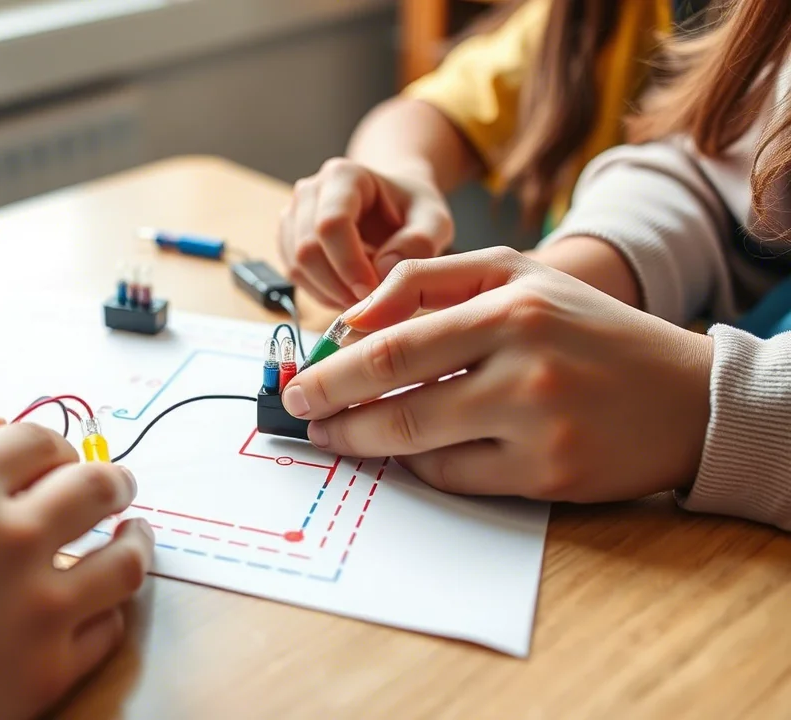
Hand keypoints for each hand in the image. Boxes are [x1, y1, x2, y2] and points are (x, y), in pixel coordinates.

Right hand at [278, 158, 453, 308]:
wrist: (393, 206)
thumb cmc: (412, 209)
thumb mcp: (434, 221)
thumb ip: (418, 243)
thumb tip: (381, 271)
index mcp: (344, 176)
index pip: (331, 224)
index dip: (349, 265)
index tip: (374, 292)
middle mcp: (309, 191)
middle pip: (307, 249)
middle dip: (339, 285)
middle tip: (372, 303)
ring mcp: (293, 215)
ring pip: (296, 266)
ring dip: (329, 292)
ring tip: (364, 297)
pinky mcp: (288, 241)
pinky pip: (294, 276)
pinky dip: (320, 293)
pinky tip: (348, 292)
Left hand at [281, 247, 712, 501]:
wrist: (685, 396)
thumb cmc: (587, 328)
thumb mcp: (516, 274)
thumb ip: (428, 280)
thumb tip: (351, 320)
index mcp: (510, 308)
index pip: (393, 345)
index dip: (333, 371)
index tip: (300, 381)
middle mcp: (524, 368)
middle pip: (394, 403)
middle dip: (333, 413)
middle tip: (304, 418)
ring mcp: (537, 428)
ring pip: (418, 448)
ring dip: (367, 445)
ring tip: (343, 436)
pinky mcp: (548, 478)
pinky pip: (456, 478)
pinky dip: (423, 465)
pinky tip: (412, 450)